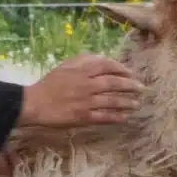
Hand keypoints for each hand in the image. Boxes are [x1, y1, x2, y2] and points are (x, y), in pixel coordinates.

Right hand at [19, 54, 143, 129]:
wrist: (35, 104)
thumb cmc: (50, 84)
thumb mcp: (66, 66)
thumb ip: (83, 61)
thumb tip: (102, 59)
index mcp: (82, 70)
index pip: (107, 66)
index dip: (122, 69)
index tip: (131, 73)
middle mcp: (86, 85)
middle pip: (114, 83)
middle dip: (130, 85)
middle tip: (141, 88)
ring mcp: (86, 102)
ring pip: (112, 101)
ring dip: (127, 102)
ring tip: (136, 103)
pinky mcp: (83, 117)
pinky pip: (104, 117)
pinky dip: (116, 117)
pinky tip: (124, 117)